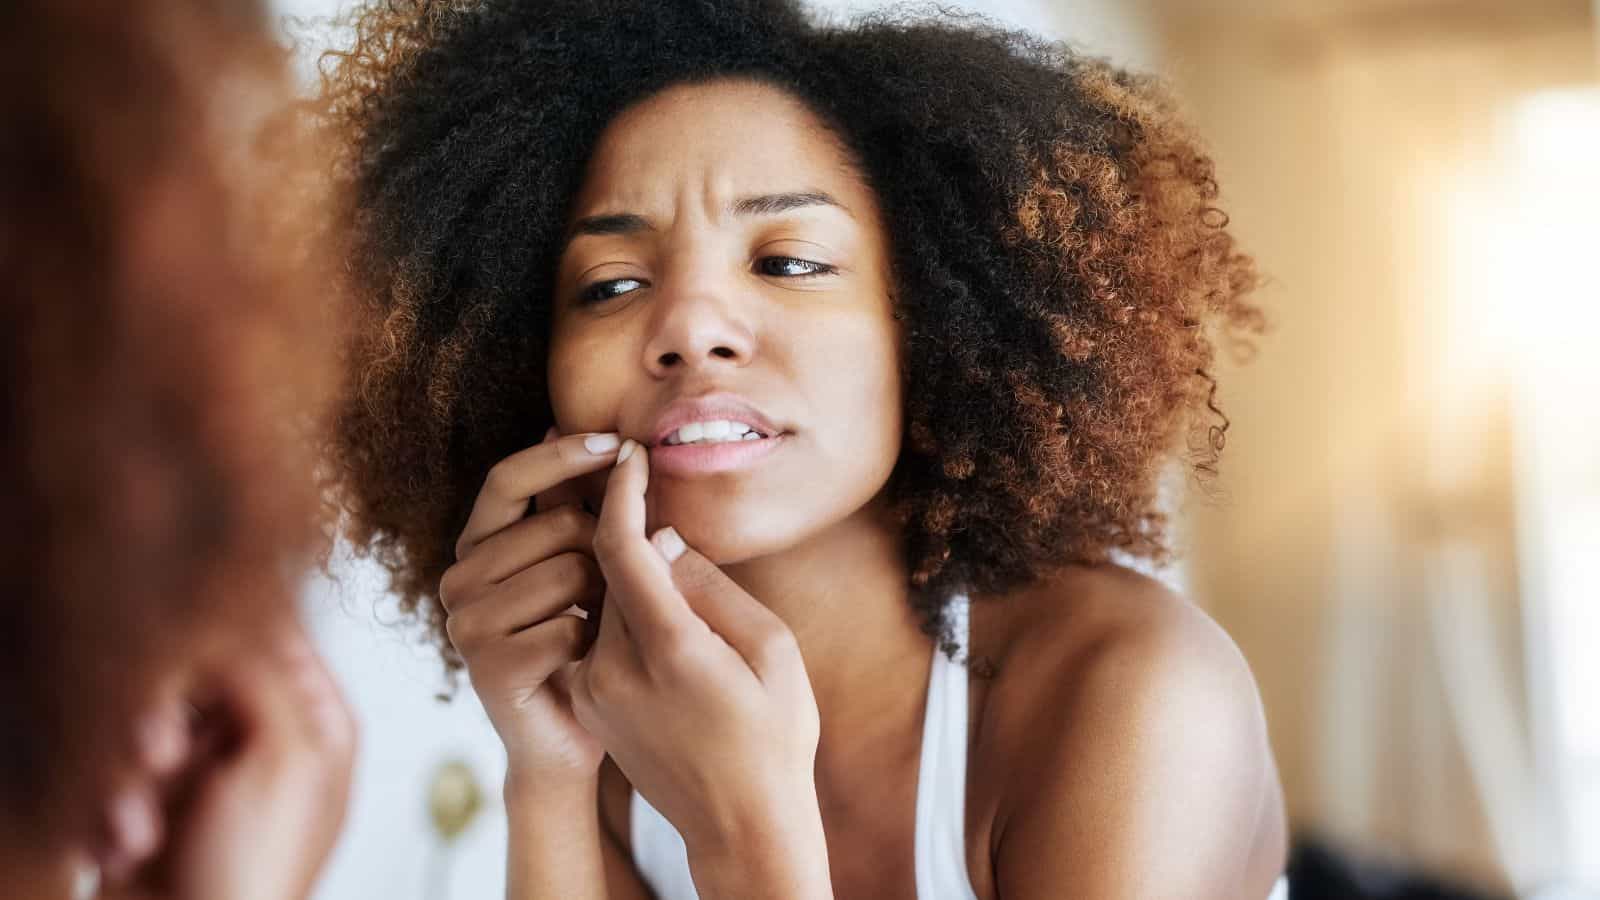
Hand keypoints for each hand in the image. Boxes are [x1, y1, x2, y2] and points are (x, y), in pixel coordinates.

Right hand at [104, 626, 355, 899]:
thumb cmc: (257, 880)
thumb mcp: (284, 758)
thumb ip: (265, 679)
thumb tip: (240, 619)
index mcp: (321, 729)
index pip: (288, 644)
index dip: (243, 636)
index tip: (202, 632)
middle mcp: (268, 746)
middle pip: (212, 678)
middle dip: (175, 709)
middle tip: (164, 747)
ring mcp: (210, 778)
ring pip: (158, 720)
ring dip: (138, 764)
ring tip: (143, 814)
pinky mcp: (156, 809)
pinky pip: (124, 774)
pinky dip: (119, 807)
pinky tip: (130, 842)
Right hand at [440, 427, 619, 782]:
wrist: (568, 739)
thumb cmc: (581, 641)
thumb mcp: (575, 566)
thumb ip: (567, 506)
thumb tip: (560, 424)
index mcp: (474, 548)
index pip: (507, 479)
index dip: (562, 455)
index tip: (618, 442)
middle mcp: (457, 581)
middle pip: (558, 526)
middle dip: (607, 549)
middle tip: (613, 590)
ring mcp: (465, 626)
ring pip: (570, 572)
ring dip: (607, 597)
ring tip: (602, 626)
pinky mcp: (487, 668)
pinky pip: (571, 625)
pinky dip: (598, 641)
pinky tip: (591, 659)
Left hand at [570, 440, 823, 859]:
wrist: (741, 824)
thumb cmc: (774, 735)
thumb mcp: (772, 649)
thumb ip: (712, 585)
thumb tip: (665, 540)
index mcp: (667, 648)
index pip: (621, 546)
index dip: (622, 494)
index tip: (632, 457)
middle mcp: (615, 668)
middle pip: (610, 572)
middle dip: (635, 538)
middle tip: (662, 509)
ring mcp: (595, 691)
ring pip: (604, 604)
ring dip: (634, 583)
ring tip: (680, 589)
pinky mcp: (590, 706)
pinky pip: (599, 638)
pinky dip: (624, 617)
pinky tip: (663, 625)